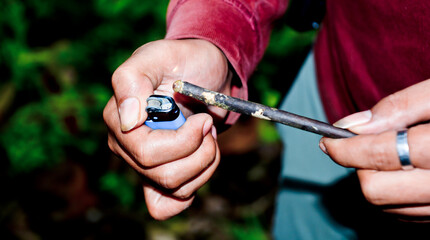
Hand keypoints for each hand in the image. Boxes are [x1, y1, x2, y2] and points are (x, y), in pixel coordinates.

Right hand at [103, 39, 231, 219]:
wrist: (203, 72)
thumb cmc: (181, 62)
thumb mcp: (158, 56)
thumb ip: (132, 81)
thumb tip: (127, 121)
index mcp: (119, 121)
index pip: (147, 153)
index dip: (184, 142)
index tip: (203, 120)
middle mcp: (126, 147)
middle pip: (165, 176)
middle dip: (200, 153)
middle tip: (207, 124)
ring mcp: (143, 164)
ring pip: (176, 188)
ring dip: (205, 163)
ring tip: (207, 135)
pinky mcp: (161, 175)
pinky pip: (170, 203)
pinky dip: (194, 185)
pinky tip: (201, 163)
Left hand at [320, 79, 429, 219]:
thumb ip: (402, 105)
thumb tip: (352, 125)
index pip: (382, 155)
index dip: (347, 148)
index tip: (328, 140)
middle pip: (376, 190)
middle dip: (359, 166)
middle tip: (361, 145)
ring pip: (388, 207)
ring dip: (374, 179)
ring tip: (390, 153)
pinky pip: (408, 214)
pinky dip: (394, 195)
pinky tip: (406, 171)